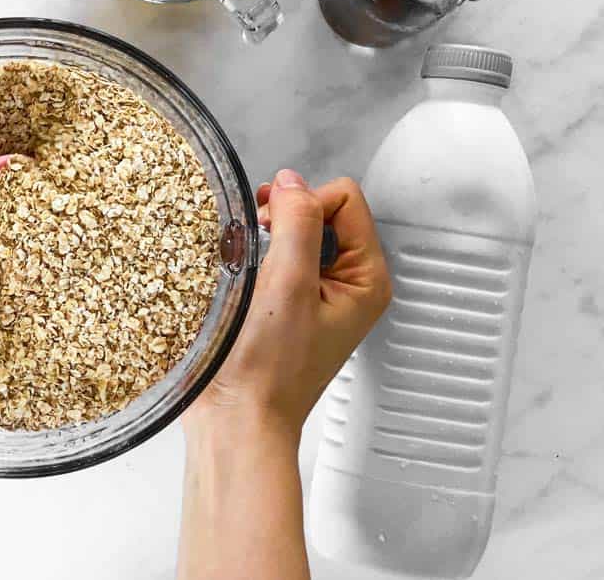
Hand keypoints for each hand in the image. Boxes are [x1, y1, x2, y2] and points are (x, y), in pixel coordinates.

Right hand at [186, 169, 390, 433]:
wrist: (236, 421)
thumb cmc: (268, 372)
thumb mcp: (288, 286)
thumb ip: (297, 224)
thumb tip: (292, 182)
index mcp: (367, 280)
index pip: (344, 199)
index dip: (304, 202)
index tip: (272, 227)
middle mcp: (347, 284)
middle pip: (321, 210)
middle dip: (284, 216)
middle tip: (255, 238)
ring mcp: (314, 295)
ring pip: (293, 232)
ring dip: (264, 238)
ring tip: (244, 262)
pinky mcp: (283, 304)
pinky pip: (272, 257)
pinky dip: (252, 257)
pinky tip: (237, 278)